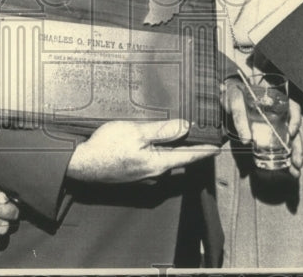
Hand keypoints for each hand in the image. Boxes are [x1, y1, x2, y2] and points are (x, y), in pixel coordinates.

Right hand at [65, 119, 219, 182]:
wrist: (82, 165)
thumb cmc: (106, 147)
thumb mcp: (135, 132)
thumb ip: (162, 130)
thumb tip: (185, 127)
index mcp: (159, 163)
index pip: (191, 156)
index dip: (207, 149)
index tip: (221, 144)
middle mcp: (156, 173)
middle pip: (181, 158)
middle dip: (192, 146)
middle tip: (202, 132)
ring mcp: (145, 176)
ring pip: (167, 160)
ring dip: (174, 149)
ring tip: (180, 133)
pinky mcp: (136, 175)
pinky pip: (154, 163)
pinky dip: (160, 152)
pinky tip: (155, 142)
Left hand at [222, 78, 302, 176]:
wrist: (227, 95)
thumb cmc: (234, 94)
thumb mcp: (235, 102)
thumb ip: (240, 118)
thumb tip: (246, 139)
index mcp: (275, 100)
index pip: (293, 108)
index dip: (295, 120)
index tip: (291, 133)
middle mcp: (280, 113)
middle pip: (294, 129)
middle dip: (298, 147)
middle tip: (297, 163)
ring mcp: (276, 124)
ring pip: (291, 140)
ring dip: (294, 155)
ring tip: (295, 171)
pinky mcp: (270, 133)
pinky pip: (281, 145)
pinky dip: (285, 157)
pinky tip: (287, 168)